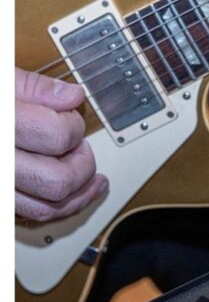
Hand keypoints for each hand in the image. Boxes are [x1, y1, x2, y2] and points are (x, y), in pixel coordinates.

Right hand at [15, 67, 107, 221]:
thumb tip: (71, 97)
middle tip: (80, 148)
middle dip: (82, 165)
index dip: (74, 125)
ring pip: (46, 208)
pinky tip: (68, 193)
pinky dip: (54, 206)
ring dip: (77, 193)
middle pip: (57, 181)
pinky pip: (27, 215)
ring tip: (87, 174)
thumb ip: (31, 87)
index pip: (57, 135)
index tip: (71, 115)